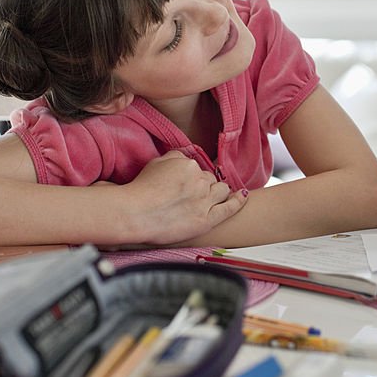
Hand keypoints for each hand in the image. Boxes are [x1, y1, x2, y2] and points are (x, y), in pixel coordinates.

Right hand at [120, 150, 246, 244]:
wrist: (133, 214)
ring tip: (208, 198)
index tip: (184, 184)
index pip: (197, 168)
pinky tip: (243, 196)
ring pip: (222, 191)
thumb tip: (185, 156)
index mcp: (189, 165)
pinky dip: (238, 201)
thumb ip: (174, 157)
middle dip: (203, 185)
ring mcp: (205, 201)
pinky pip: (230, 208)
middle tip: (189, 196)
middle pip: (210, 180)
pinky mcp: (206, 220)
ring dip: (218, 192)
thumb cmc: (139, 190)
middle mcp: (200, 181)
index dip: (191, 177)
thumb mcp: (156, 163)